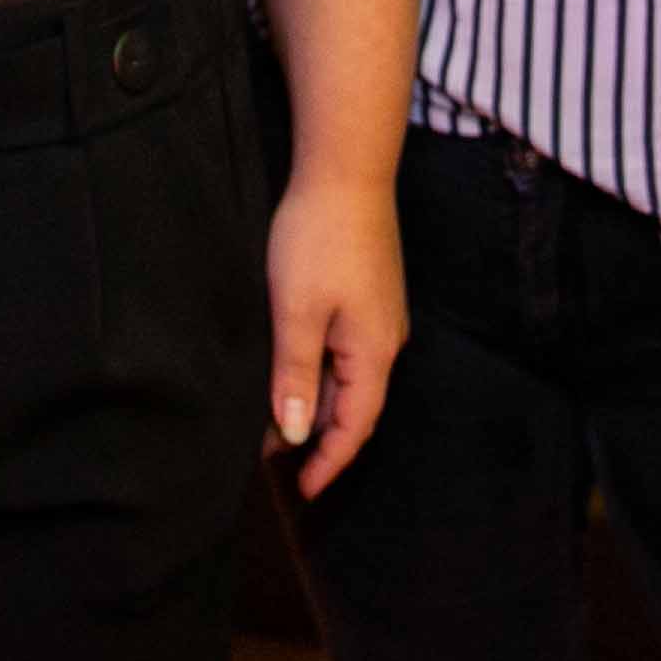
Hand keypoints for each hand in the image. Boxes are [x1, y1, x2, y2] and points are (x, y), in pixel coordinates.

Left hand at [263, 170, 405, 498]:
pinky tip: (293, 367)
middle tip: (274, 458)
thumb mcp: (296, 312)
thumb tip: (295, 433)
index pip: (355, 427)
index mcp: (373, 352)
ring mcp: (380, 315)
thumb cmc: (319, 239)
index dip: (328, 462)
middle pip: (355, 406)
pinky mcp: (369, 293)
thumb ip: (295, 375)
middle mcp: (386, 339)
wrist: (346, 171)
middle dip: (319, 437)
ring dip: (317, 402)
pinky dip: (321, 371)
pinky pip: (347, 351)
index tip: (303, 490)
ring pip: (349, 377)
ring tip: (275, 419)